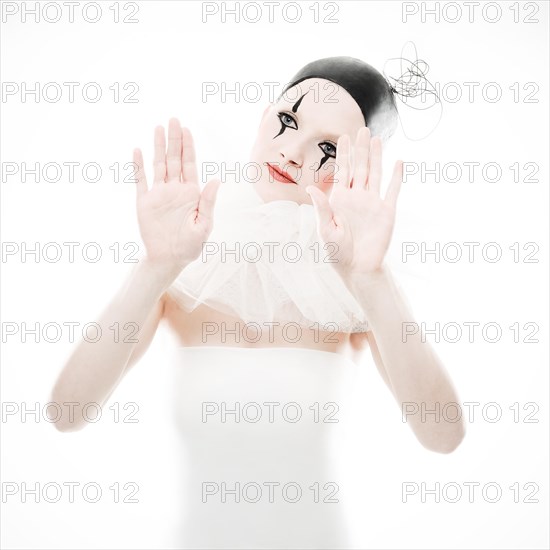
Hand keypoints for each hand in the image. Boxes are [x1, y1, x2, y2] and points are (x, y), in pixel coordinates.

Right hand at [133, 118, 220, 270]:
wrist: (168, 259)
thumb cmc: (190, 246)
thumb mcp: (204, 225)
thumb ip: (208, 202)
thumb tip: (215, 180)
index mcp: (191, 193)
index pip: (189, 164)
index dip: (188, 147)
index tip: (187, 129)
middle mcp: (175, 189)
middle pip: (174, 159)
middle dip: (175, 140)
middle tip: (174, 119)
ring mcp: (159, 194)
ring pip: (158, 165)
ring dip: (158, 146)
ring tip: (158, 127)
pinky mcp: (144, 202)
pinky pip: (140, 180)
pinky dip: (138, 166)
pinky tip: (137, 150)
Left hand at [306, 127, 402, 276]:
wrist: (358, 268)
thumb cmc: (337, 252)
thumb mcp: (325, 230)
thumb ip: (321, 208)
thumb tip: (311, 188)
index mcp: (340, 200)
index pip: (342, 171)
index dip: (343, 154)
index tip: (343, 137)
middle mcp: (357, 197)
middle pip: (359, 167)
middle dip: (360, 149)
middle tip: (362, 129)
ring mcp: (372, 203)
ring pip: (375, 173)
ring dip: (376, 156)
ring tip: (377, 139)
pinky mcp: (387, 211)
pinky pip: (392, 190)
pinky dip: (396, 176)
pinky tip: (398, 162)